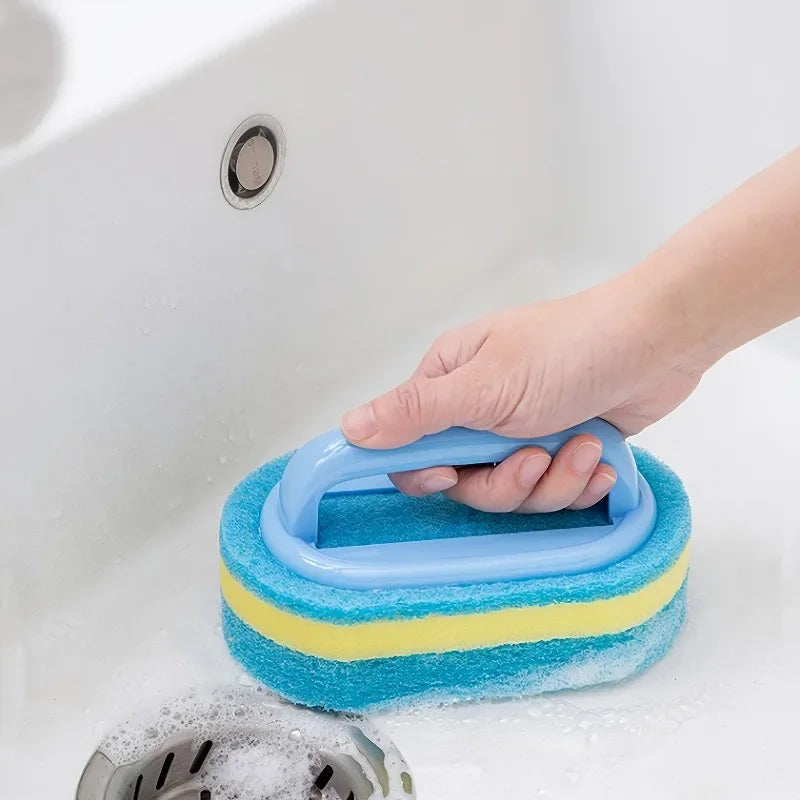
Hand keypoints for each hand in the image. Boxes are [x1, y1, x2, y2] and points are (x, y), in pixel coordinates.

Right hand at [340, 278, 705, 511]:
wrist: (660, 342)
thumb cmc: (571, 348)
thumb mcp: (486, 385)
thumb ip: (416, 412)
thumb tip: (349, 428)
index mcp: (450, 383)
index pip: (410, 448)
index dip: (427, 472)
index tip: (452, 474)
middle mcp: (481, 410)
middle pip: (465, 482)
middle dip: (505, 481)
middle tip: (534, 457)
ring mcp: (523, 431)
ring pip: (513, 493)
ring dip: (551, 481)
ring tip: (582, 447)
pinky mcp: (562, 449)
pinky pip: (553, 492)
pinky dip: (578, 482)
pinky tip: (600, 460)